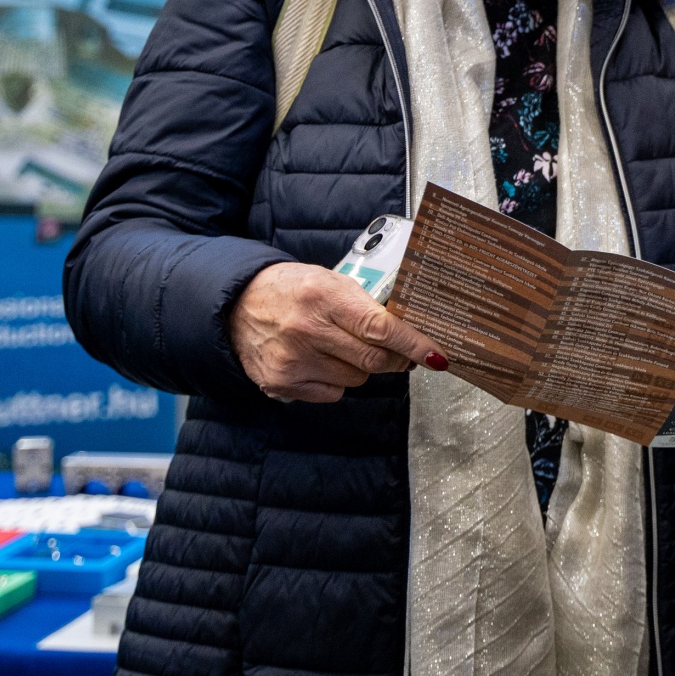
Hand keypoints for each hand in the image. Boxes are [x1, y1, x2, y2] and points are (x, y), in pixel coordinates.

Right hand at [229, 262, 447, 402]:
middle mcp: (306, 331)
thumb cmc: (294, 289)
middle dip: (396, 359)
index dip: (414, 344)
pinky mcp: (281, 384)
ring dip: (362, 368)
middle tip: (402, 353)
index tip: (436, 355)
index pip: (381, 327)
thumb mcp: (332, 281)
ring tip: (343, 346)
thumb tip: (411, 333)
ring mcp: (292, 361)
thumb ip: (367, 306)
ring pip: (356, 380)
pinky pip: (332, 393)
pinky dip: (336, 380)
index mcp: (324, 297)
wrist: (238, 304)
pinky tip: (321, 360)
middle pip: (374, 360)